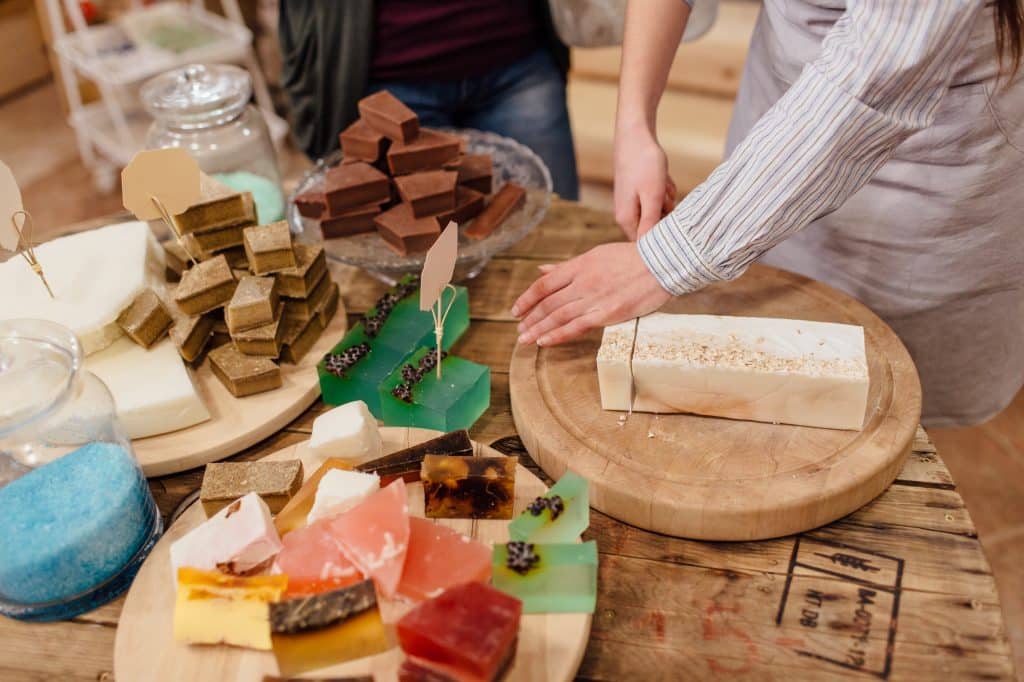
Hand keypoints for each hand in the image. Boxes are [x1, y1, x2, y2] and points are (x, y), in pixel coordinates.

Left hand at [512, 242, 671, 345]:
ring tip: (523, 339)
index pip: (544, 284)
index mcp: (580, 265)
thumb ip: (568, 266)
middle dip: (529, 317)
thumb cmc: (634, 257)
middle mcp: (582, 282)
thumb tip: (542, 269)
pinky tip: (542, 341)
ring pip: (557, 316)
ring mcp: (594, 298)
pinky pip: (576, 327)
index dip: (527, 298)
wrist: (664, 263)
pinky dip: (556, 335)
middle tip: (518, 328)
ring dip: (537, 328)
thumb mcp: (597, 254)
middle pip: (548, 302)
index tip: (516, 309)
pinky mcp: (608, 313)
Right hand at [613, 126, 676, 240]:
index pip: (645, 243)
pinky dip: (664, 190)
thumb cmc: (643, 163)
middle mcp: (626, 214)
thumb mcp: (652, 195)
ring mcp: (631, 202)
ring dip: (666, 200)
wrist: (635, 134)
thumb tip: (648, 248)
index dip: (661, 238)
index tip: (674, 225)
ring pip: (658, 212)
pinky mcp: (637, 192)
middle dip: (666, 214)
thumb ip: (650, 223)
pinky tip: (662, 178)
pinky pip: (657, 199)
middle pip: (654, 227)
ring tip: (663, 184)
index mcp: (626, 219)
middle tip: (666, 197)